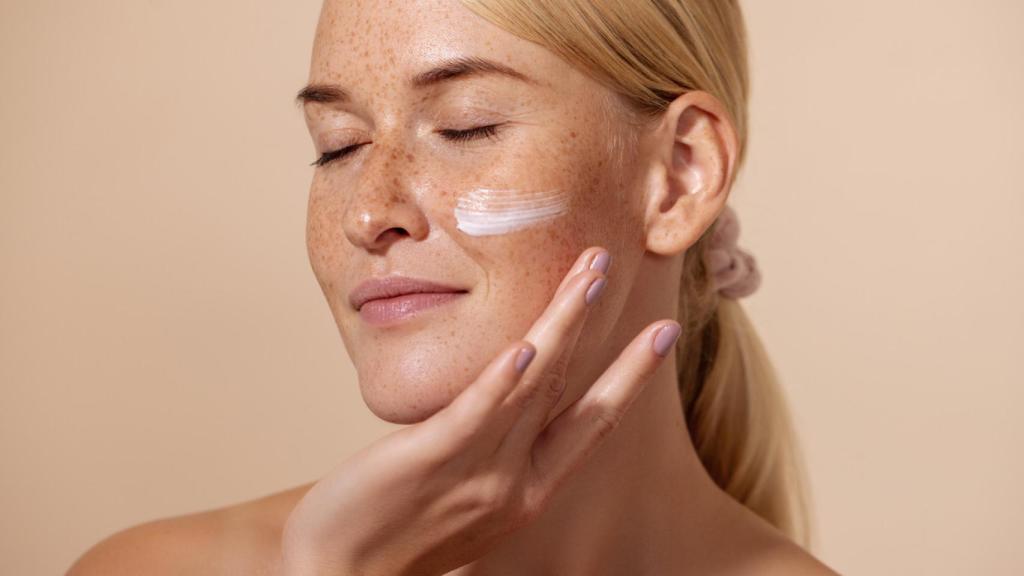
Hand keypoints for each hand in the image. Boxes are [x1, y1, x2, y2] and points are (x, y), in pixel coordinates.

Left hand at [279, 246, 681, 575]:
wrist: (341, 574)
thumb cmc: (399, 530)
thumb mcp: (467, 491)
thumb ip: (493, 446)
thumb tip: (508, 388)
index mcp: (530, 490)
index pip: (593, 421)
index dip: (631, 374)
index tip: (664, 332)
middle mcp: (516, 483)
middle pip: (569, 390)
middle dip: (595, 324)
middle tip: (613, 265)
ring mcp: (478, 473)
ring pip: (533, 389)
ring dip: (562, 325)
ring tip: (587, 276)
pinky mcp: (430, 460)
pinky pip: (475, 415)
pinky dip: (504, 381)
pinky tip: (526, 347)